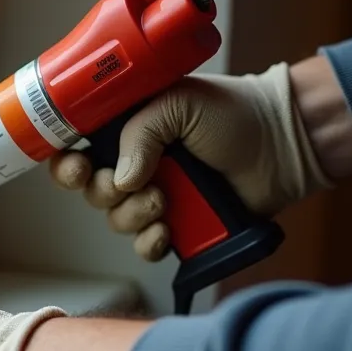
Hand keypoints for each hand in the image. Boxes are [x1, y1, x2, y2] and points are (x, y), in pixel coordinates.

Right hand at [48, 61, 334, 260]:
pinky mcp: (180, 228)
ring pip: (116, 221)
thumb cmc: (235, 113)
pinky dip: (150, 243)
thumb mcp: (178, 103)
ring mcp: (157, 197)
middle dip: (104, 193)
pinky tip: (167, 230)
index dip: (67, 164)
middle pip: (91, 192)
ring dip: (134, 215)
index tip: (78, 167)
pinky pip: (146, 247)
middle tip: (135, 184)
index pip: (77, 149)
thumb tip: (121, 180)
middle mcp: (137, 165)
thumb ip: (140, 132)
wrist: (284, 144)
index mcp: (128, 130)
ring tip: (165, 201)